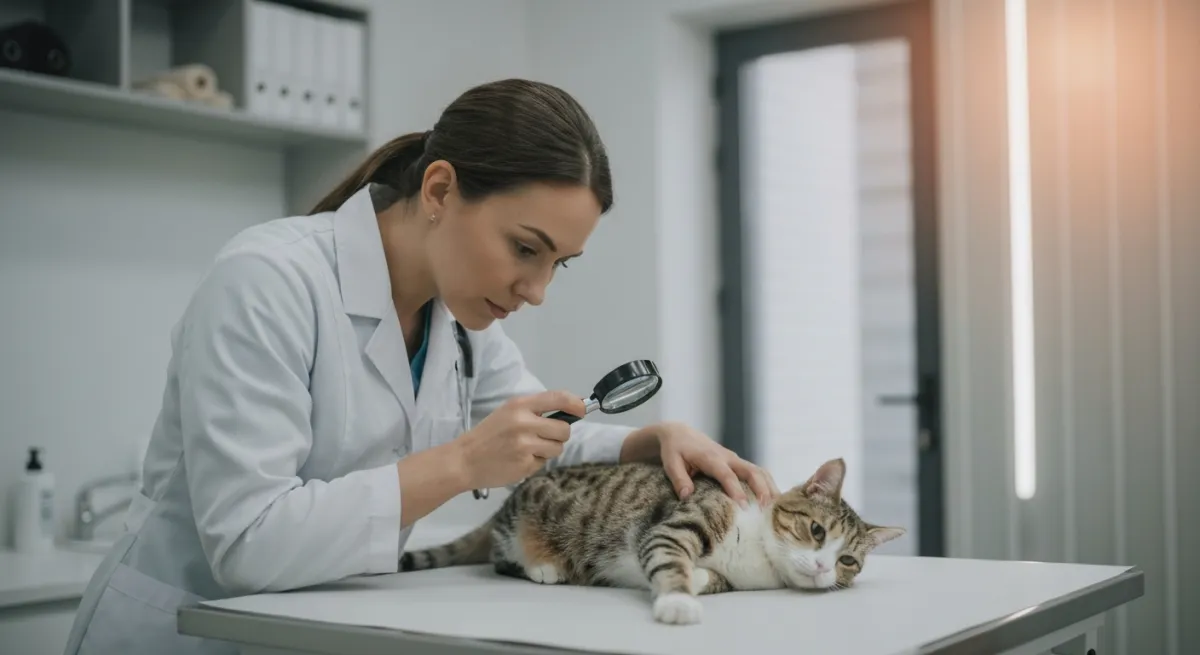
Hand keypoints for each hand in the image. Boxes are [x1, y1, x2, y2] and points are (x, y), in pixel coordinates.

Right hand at [452, 390, 584, 489]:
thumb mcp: (508, 413)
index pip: (558, 398)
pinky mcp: (525, 465)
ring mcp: (525, 445)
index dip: (576, 404)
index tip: (583, 410)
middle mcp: (524, 423)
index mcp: (519, 405)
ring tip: (528, 450)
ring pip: (557, 448)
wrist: (464, 460)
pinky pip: (544, 463)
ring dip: (548, 450)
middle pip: (563, 429)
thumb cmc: (488, 434)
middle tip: (545, 438)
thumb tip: (569, 412)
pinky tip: (519, 460)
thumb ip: (534, 411)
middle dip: (559, 435)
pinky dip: (535, 463)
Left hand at [654, 422, 778, 506]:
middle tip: (766, 510)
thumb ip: (679, 478)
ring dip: (769, 488)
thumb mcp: (670, 463)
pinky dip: (767, 485)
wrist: (680, 433)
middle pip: (751, 471)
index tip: (743, 507)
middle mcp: (727, 457)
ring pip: (759, 471)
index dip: (736, 490)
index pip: (727, 475)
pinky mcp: (737, 463)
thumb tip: (687, 496)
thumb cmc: (675, 450)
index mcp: (711, 458)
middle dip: (762, 490)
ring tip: (776, 508)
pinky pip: (757, 472)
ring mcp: (735, 459)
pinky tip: (773, 501)